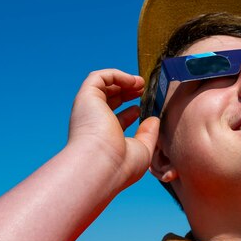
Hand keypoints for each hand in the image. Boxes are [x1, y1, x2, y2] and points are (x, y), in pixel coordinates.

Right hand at [67, 70, 159, 190]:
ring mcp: (88, 109)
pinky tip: (132, 82)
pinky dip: (116, 75)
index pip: (114, 120)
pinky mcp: (86, 98)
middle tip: (143, 89)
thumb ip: (148, 134)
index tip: (141, 108)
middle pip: (108, 100)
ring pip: (102, 86)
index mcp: (103, 138)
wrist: (103, 165)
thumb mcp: (142, 149)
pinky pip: (98, 77)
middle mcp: (92, 122)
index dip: (130, 112)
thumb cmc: (121, 165)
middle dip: (126, 91)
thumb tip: (154, 120)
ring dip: (122, 80)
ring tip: (140, 82)